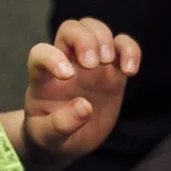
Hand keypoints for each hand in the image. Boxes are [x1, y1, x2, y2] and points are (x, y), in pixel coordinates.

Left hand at [20, 17, 141, 163]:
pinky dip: (130, 50)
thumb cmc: (50, 136)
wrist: (68, 142)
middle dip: (84, 39)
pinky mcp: (112, 71)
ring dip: (104, 39)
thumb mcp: (49, 137)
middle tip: (93, 65)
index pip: (40, 53)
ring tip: (108, 62)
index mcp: (43, 78)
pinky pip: (123, 46)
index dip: (51, 57)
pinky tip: (130, 71)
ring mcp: (90, 64)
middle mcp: (66, 62)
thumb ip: (61, 124)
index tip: (67, 76)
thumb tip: (85, 106)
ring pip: (95, 28)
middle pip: (71, 28)